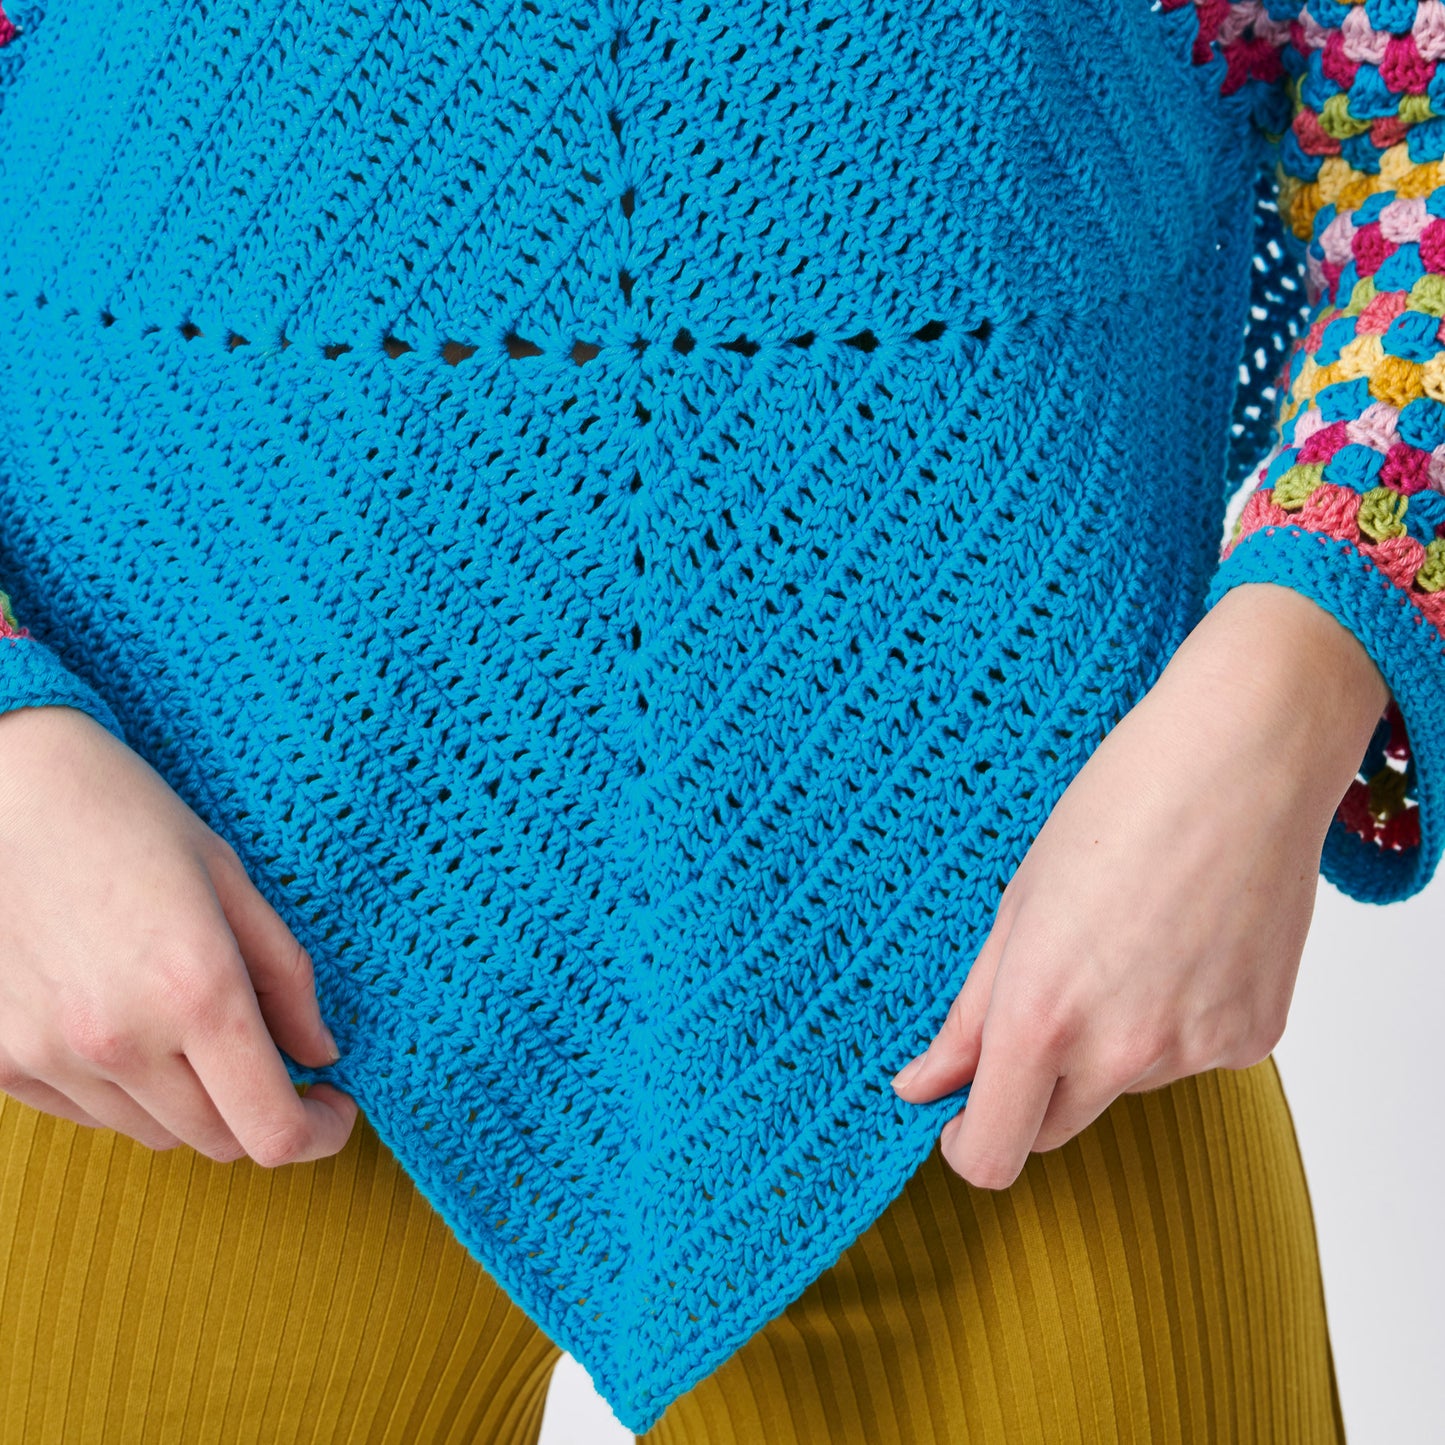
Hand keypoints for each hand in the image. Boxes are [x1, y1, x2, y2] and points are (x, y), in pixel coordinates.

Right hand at [0, 704, 355, 1164]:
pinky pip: (90, 1115)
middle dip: (262, 1116)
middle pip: (218, 1143)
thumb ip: (284, 977)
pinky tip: (131, 1026)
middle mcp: (121, 1039)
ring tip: (194, 1030)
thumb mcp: (230, 880)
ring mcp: (51, 1057)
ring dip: (194, 1105)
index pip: (272, 1131)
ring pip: (155, 1135)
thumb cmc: (126, 816)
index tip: (333, 1110)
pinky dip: (128, 1092)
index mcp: (196, 989)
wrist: (1, 787)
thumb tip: (319, 1053)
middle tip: (278, 1067)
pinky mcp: (1, 1061)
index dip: (318, 1135)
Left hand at [889, 583, 1391, 1190]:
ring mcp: (1195, 1051)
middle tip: (1046, 997)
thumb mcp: (1015, 906)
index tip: (960, 1116)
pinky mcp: (1253, 1039)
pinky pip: (1189, 1058)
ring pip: (1123, 1086)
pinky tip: (1182, 945)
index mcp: (1040, 1016)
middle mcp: (1120, 1052)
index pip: (992, 1156)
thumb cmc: (1117, 808)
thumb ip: (967, 1015)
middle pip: (1054, 1130)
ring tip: (1127, 939)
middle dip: (1034, 1087)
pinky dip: (1175, 1021)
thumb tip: (920, 1089)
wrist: (1244, 758)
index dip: (967, 1145)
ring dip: (1110, 1042)